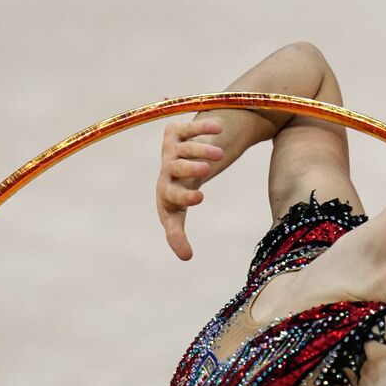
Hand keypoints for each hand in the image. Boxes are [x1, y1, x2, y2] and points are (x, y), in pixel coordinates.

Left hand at [156, 119, 224, 259]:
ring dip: (201, 149)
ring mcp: (171, 148)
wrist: (181, 153)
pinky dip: (204, 127)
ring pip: (185, 147)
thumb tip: (185, 259)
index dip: (183, 196)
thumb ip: (177, 233)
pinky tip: (219, 127)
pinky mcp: (177, 130)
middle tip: (208, 169)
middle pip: (175, 167)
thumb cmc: (182, 187)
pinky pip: (189, 127)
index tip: (200, 197)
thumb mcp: (178, 209)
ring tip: (219, 153)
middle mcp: (166, 168)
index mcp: (166, 190)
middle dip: (189, 167)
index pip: (170, 196)